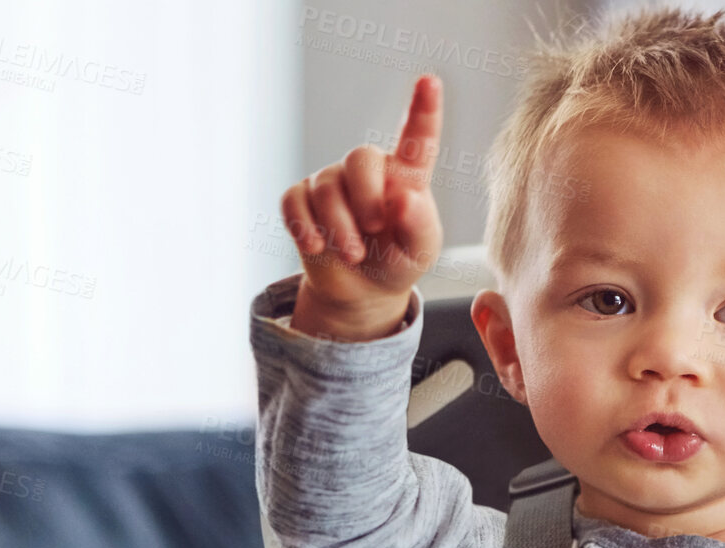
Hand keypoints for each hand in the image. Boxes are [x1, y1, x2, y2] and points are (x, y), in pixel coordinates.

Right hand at [281, 74, 445, 338]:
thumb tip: (405, 197)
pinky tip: (317, 246)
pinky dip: (304, 227)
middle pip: (360, 157)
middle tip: (377, 229)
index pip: (416, 139)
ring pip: (326, 188)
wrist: (362, 288)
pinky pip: (293, 202)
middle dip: (366, 198)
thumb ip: (420, 225)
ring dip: (340, 228)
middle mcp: (368, 169)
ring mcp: (331, 179)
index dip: (424, 110)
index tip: (430, 81)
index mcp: (406, 175)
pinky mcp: (301, 197)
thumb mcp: (420, 251)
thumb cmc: (399, 260)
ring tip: (354, 253)